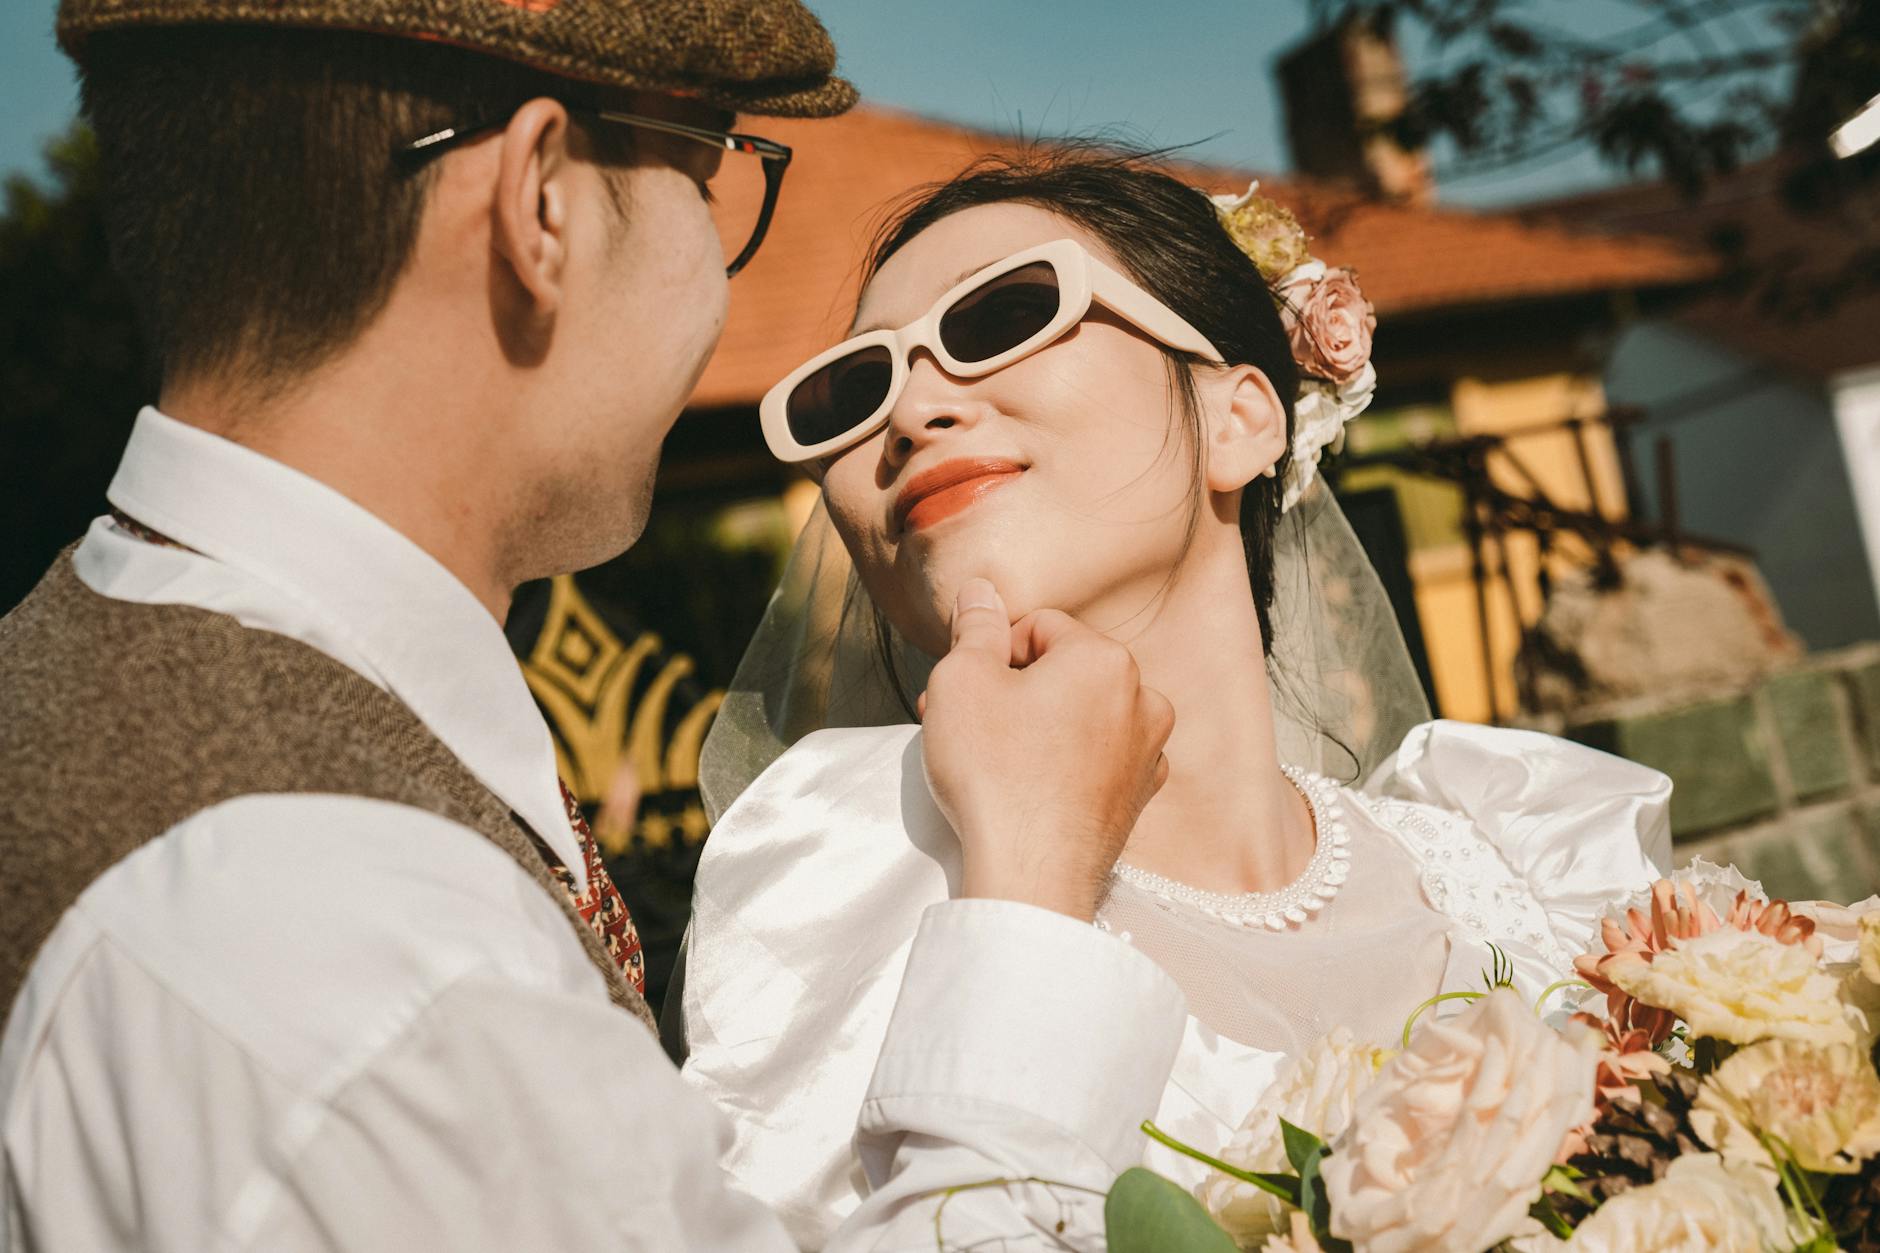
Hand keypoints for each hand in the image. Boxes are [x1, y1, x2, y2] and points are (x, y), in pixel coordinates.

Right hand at [918, 578, 1173, 920]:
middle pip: (1062, 670)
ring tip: (994, 759)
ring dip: (1037, 725)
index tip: (963, 692)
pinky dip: (1064, 763)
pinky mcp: (1139, 797)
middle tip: (964, 725)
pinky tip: (1031, 788)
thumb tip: (981, 590)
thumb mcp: (963, 681)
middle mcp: (1143, 699)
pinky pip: (1096, 759)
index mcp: (1106, 659)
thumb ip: (974, 626)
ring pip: (1080, 714)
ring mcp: (1148, 752)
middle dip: (1012, 689)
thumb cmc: (995, 773)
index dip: (991, 653)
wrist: (1032, 875)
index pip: (1037, 627)